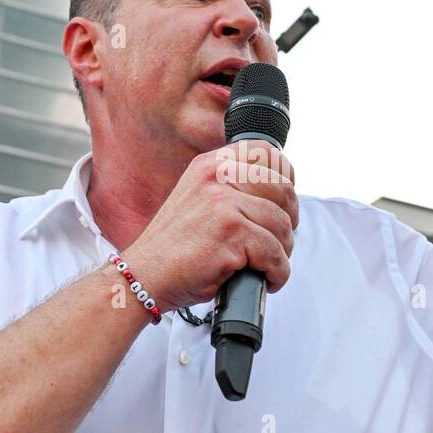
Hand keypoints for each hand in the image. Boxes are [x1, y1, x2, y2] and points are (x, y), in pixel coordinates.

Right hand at [123, 140, 297, 312]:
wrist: (144, 277)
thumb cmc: (175, 249)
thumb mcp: (200, 202)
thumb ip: (232, 191)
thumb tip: (282, 197)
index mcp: (210, 165)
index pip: (267, 153)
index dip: (285, 179)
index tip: (283, 205)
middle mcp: (217, 177)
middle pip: (284, 189)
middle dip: (288, 222)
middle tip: (276, 243)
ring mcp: (223, 203)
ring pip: (282, 226)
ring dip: (282, 253)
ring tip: (265, 266)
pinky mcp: (231, 233)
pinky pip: (275, 253)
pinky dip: (277, 273)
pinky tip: (265, 279)